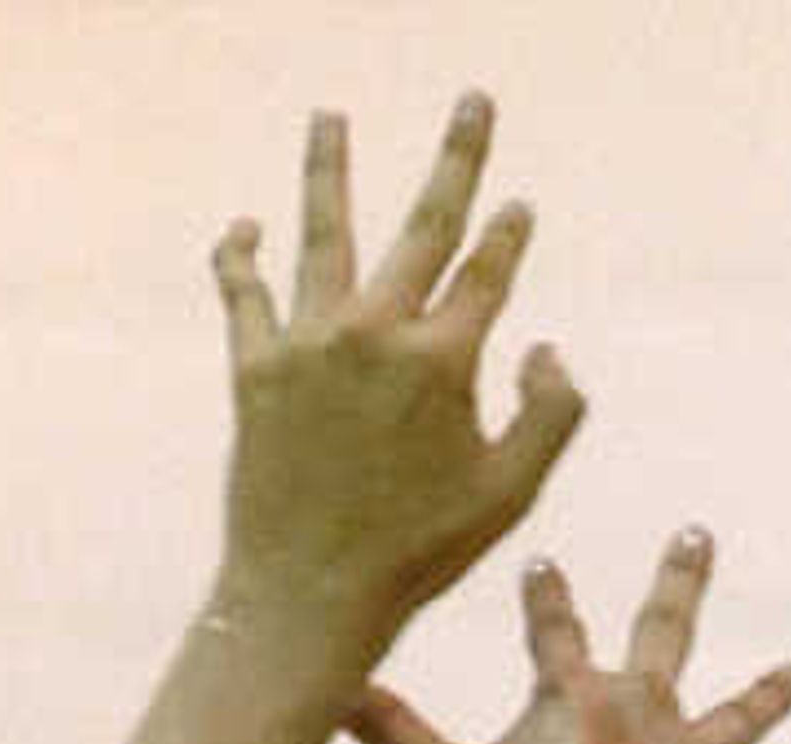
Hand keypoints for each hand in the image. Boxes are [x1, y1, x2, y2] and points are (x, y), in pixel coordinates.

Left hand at [207, 93, 584, 673]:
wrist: (311, 592)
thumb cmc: (418, 554)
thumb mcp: (509, 495)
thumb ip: (549, 417)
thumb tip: (550, 350)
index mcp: (444, 362)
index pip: (487, 277)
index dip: (508, 238)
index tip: (518, 206)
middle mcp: (377, 333)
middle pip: (424, 227)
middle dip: (456, 161)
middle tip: (473, 104)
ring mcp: (312, 342)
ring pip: (323, 232)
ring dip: (328, 168)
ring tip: (329, 118)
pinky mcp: (256, 366)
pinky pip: (244, 292)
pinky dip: (240, 255)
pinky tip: (244, 228)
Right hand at [349, 536, 790, 743]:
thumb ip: (389, 732)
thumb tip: (323, 687)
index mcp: (574, 696)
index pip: (554, 626)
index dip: (546, 594)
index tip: (545, 560)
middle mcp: (641, 712)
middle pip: (666, 630)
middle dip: (680, 579)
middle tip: (698, 534)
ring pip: (739, 717)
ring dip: (769, 696)